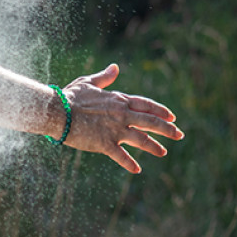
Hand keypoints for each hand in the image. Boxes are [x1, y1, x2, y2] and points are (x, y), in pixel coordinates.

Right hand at [61, 64, 183, 172]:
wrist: (57, 111)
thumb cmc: (70, 97)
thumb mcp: (88, 83)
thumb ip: (104, 77)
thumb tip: (115, 67)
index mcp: (119, 100)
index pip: (146, 105)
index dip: (161, 111)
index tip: (172, 117)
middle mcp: (122, 115)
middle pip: (151, 122)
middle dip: (167, 129)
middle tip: (179, 135)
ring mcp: (115, 130)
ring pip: (141, 139)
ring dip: (154, 147)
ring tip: (163, 152)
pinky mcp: (104, 144)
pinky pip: (121, 156)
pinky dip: (129, 163)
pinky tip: (137, 170)